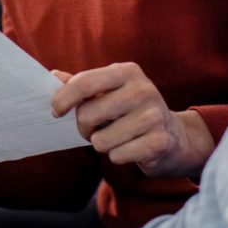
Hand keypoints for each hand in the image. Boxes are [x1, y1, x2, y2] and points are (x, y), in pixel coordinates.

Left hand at [51, 63, 213, 177]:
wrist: (175, 137)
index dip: (63, 98)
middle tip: (94, 128)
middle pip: (87, 114)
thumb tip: (53, 75)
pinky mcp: (160, 142)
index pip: (84, 82)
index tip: (55, 111)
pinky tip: (132, 147)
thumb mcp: (109, 91)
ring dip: (102, 143)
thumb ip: (81, 84)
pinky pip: (117, 155)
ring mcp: (154, 115)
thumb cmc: (130, 110)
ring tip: (117, 136)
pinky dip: (118, 155)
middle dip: (83, 127)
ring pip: (100, 139)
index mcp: (127, 71)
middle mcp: (142, 89)